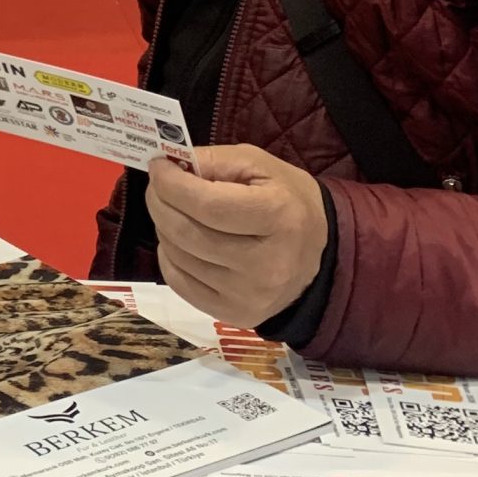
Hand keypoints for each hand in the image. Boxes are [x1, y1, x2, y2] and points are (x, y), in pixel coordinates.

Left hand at [145, 144, 328, 330]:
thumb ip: (214, 160)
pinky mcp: (237, 315)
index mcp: (279, 217)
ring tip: (172, 211)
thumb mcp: (258, 164)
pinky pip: (180, 284)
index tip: (159, 167)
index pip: (208, 205)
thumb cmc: (286, 199)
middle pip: (188, 234)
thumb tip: (169, 165)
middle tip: (157, 187)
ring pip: (179, 258)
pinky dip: (169, 257)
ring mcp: (251, 296)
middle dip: (159, 203)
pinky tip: (179, 241)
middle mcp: (268, 265)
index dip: (172, 185)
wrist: (320, 252)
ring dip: (163, 228)